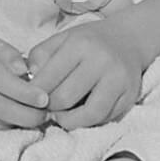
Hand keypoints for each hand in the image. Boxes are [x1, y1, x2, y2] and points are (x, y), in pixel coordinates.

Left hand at [26, 19, 144, 128]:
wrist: (128, 38)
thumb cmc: (89, 41)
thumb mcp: (62, 38)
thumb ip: (41, 55)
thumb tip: (29, 79)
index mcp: (79, 45)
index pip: (50, 77)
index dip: (35, 93)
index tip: (31, 98)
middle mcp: (101, 61)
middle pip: (66, 98)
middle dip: (50, 108)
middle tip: (44, 109)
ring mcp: (118, 79)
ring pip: (89, 114)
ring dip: (69, 121)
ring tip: (60, 117)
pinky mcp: (130, 95)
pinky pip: (105, 117)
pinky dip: (88, 122)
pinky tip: (79, 115)